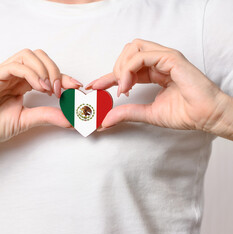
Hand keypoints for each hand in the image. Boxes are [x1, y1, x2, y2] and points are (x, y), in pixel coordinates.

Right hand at [0, 49, 81, 152]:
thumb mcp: (27, 120)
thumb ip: (48, 116)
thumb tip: (72, 119)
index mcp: (22, 83)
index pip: (46, 70)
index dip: (64, 76)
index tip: (77, 88)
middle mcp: (13, 75)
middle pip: (39, 56)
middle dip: (55, 70)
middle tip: (62, 90)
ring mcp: (2, 73)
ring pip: (27, 55)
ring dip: (44, 69)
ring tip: (50, 90)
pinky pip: (14, 66)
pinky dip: (31, 73)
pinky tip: (39, 87)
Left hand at [86, 39, 229, 134]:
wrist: (206, 116)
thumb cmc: (184, 113)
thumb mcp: (147, 114)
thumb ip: (126, 113)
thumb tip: (104, 120)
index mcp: (154, 72)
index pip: (126, 68)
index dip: (107, 76)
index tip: (93, 87)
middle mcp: (158, 62)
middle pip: (127, 51)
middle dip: (115, 68)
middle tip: (116, 89)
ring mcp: (165, 58)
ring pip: (133, 48)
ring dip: (122, 67)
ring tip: (123, 87)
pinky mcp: (171, 58)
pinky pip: (142, 55)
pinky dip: (129, 69)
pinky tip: (128, 85)